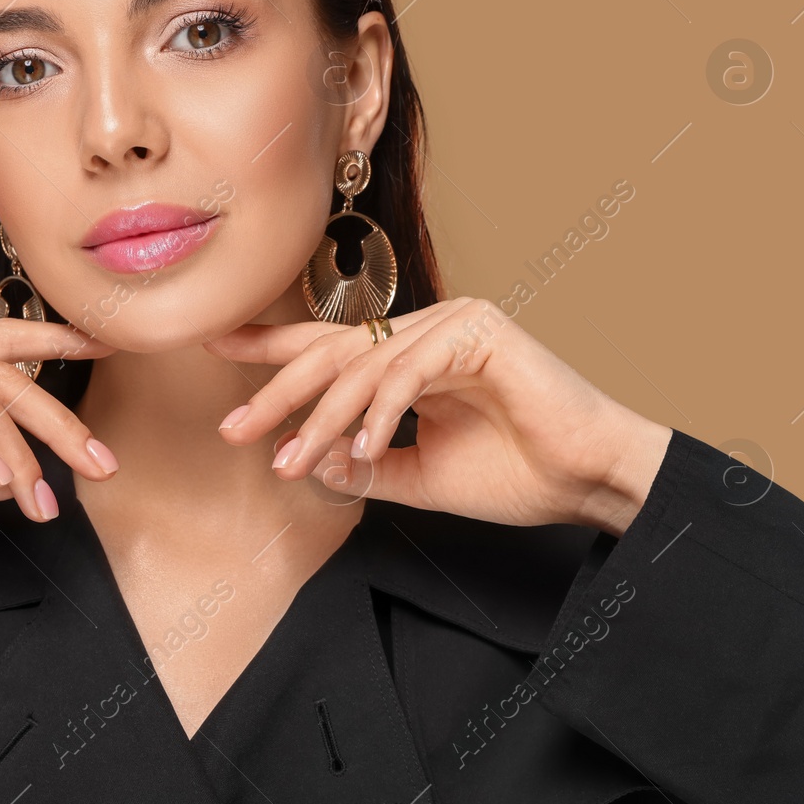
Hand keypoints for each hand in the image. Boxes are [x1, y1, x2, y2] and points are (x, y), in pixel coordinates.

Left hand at [207, 298, 673, 536]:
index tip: (215, 347)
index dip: (271, 347)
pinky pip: (407, 372)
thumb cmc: (517, 474)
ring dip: (320, 417)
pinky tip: (358, 452)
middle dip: (278, 390)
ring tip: (289, 460)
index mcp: (413, 353)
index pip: (331, 345)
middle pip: (333, 350)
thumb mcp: (419, 476)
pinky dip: (377, 413)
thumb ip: (365, 466)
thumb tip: (309, 463)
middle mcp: (428, 328)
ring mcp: (454, 322)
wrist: (588, 482)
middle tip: (234, 427)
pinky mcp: (479, 331)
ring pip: (362, 365)